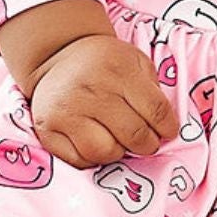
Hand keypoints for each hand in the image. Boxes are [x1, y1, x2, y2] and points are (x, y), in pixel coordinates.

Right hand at [30, 33, 180, 168]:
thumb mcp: (135, 61)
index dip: (168, 127)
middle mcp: (92, 92)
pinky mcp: (47, 130)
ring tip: (119, 142)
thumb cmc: (105, 62)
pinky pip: (78, 161)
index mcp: (119, 71)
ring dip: (118, 152)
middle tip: (147, 143)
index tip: (169, 132)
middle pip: (133, 134)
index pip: (156, 110)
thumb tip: (166, 125)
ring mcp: (67, 112)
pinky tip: (96, 144)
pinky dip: (92, 159)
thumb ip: (153, 88)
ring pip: (105, 153)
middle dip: (147, 144)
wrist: (59, 56)